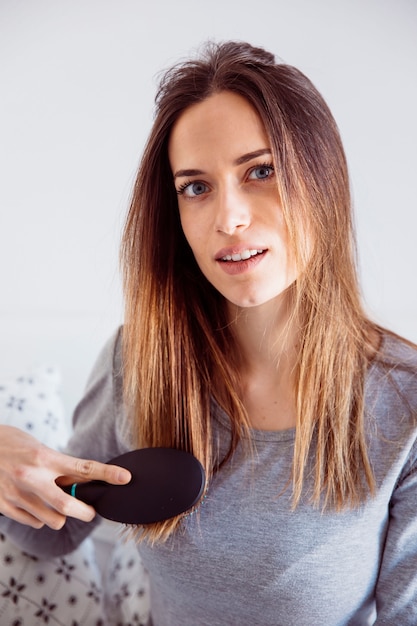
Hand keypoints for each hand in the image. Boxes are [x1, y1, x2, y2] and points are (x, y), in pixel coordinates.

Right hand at [0, 425, 130, 529]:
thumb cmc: (11, 443)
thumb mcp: (38, 448)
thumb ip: (57, 465)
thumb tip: (81, 481)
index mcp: (44, 457)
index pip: (84, 468)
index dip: (107, 474)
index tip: (125, 478)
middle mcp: (32, 477)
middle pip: (69, 506)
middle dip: (85, 512)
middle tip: (90, 511)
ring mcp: (17, 494)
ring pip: (53, 520)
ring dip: (60, 515)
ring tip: (54, 501)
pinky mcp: (5, 506)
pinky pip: (34, 521)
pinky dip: (40, 516)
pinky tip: (35, 502)